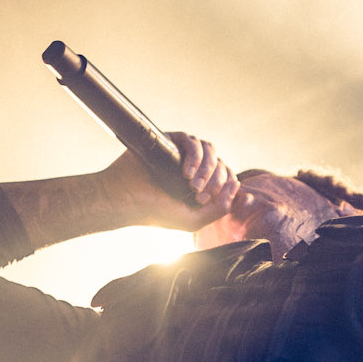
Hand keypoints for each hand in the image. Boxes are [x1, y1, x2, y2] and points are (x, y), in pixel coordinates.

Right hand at [96, 131, 239, 228]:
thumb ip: (220, 209)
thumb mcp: (194, 220)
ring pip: (210, 151)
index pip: (227, 179)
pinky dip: (195, 156)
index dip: (226, 188)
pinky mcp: (171, 142)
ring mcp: (183, 154)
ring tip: (192, 184)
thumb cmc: (157, 212)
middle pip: (221, 164)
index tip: (206, 200)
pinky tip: (186, 172)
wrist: (126, 199)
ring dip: (207, 169)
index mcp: (203, 186)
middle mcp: (196, 168)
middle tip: (196, 195)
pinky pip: (192, 141)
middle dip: (215, 181)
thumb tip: (236, 186)